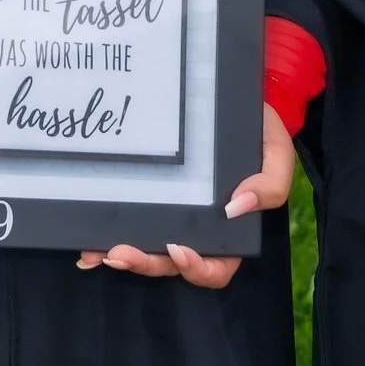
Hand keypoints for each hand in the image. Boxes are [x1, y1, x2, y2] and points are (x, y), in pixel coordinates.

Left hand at [77, 103, 295, 288]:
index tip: (178, 249)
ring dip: (122, 255)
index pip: (216, 267)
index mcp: (231, 230)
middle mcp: (198, 228)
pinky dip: (110, 230)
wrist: (236, 97)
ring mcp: (173, 212)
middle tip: (119, 254)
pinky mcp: (152, 193)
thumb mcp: (276, 155)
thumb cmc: (260, 132)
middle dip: (145, 263)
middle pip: (171, 263)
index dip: (197, 268)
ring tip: (97, 252)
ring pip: (147, 247)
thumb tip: (235, 208)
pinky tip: (88, 237)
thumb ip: (268, 186)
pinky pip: (131, 218)